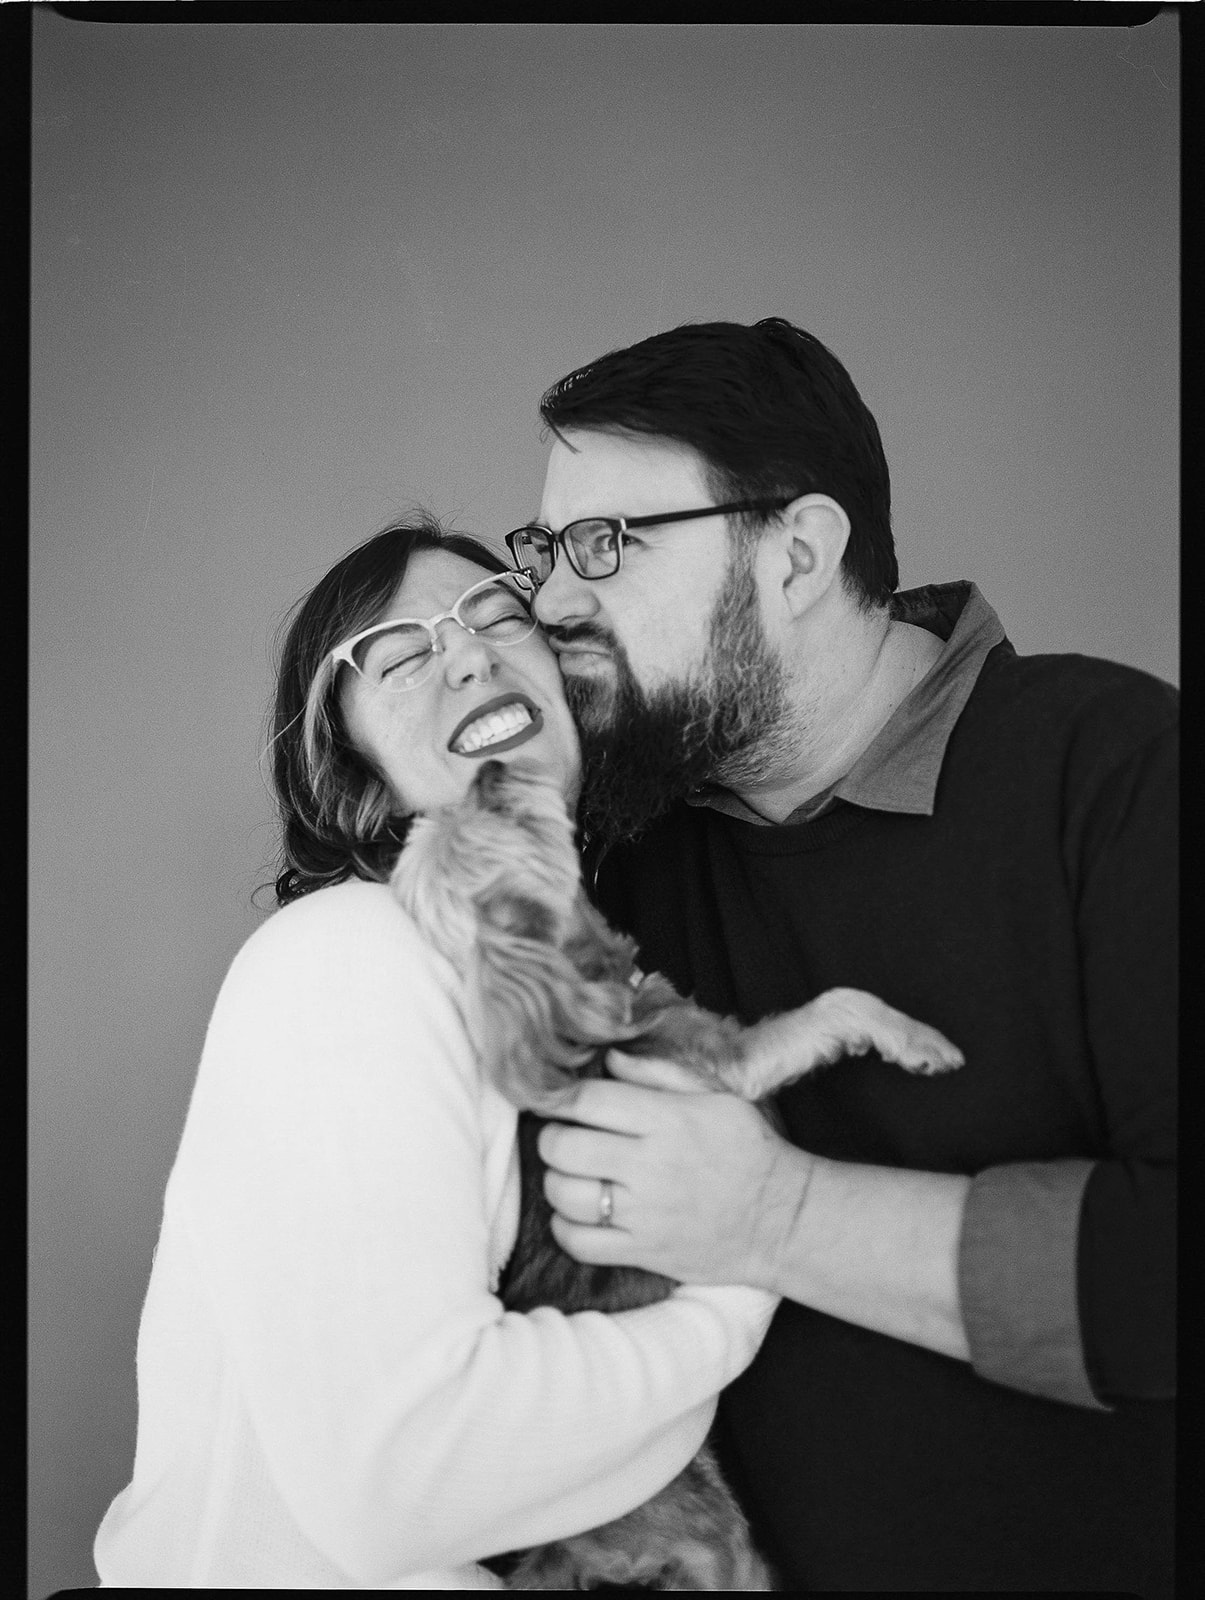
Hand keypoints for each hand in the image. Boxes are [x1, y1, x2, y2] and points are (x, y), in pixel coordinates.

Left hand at [537, 1052, 811, 1286]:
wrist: (782, 1218)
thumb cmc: (747, 1148)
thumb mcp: (715, 1096)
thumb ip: (658, 1075)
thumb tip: (607, 1059)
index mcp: (667, 1120)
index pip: (588, 1100)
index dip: (561, 1097)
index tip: (559, 1101)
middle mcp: (651, 1167)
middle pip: (564, 1148)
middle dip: (551, 1139)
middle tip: (560, 1137)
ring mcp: (645, 1214)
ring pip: (565, 1196)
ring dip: (556, 1182)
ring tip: (570, 1175)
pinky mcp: (644, 1252)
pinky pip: (579, 1243)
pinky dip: (565, 1227)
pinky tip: (578, 1213)